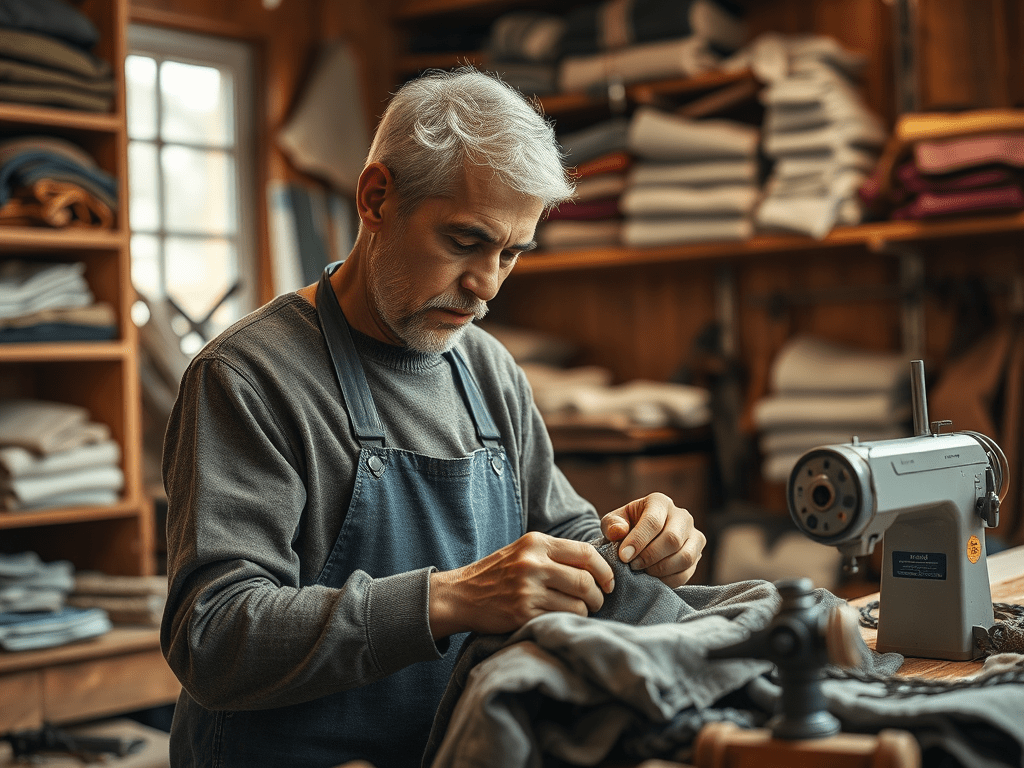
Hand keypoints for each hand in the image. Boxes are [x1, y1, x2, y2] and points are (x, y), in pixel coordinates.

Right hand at [428, 531, 615, 638]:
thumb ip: (555, 553)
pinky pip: (562, 618)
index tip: (608, 582)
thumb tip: (597, 564)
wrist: (461, 595)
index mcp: (536, 542)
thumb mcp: (524, 551)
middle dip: (599, 595)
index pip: (586, 553)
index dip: (604, 569)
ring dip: (585, 611)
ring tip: (578, 611)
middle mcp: (533, 563)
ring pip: (578, 604)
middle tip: (597, 601)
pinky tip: (561, 618)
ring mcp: (527, 589)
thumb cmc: (498, 573)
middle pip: (586, 580)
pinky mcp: (523, 613)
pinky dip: (568, 620)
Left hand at [601, 492, 705, 587]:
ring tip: (643, 572)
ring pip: (685, 557)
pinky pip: (687, 571)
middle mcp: (682, 516)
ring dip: (661, 569)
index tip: (623, 557)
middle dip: (650, 556)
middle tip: (633, 566)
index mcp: (660, 502)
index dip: (638, 541)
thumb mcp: (614, 522)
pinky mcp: (697, 554)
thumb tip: (619, 532)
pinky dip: (669, 580)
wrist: (642, 539)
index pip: (653, 521)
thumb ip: (612, 525)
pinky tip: (653, 579)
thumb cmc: (626, 527)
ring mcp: (694, 535)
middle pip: (672, 539)